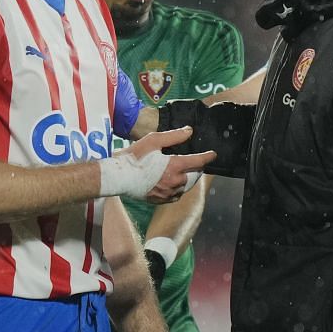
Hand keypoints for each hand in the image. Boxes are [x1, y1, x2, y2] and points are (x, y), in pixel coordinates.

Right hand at [98, 125, 213, 201]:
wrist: (119, 177)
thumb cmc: (135, 157)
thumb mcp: (154, 141)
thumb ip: (174, 136)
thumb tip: (189, 131)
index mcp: (174, 166)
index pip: (198, 162)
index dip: (207, 157)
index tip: (213, 154)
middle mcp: (174, 181)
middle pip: (194, 176)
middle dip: (197, 169)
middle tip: (196, 163)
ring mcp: (168, 193)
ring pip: (186, 187)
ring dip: (188, 179)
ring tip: (186, 173)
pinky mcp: (161, 200)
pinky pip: (176, 195)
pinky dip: (179, 189)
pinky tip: (174, 183)